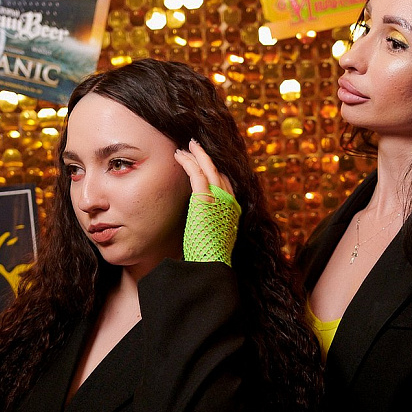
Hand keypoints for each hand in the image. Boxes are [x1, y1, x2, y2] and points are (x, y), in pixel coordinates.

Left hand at [176, 138, 240, 264]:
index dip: (214, 170)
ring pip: (208, 168)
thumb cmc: (208, 258)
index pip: (225, 183)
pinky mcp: (206, 198)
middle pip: (218, 172)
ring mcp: (220, 199)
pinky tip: (179, 155)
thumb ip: (210, 224)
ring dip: (196, 155)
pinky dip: (188, 162)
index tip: (204, 163)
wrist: (210, 264)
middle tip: (194, 146)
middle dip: (205, 158)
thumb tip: (200, 222)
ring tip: (185, 146)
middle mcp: (230, 202)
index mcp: (233, 211)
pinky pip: (197, 173)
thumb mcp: (212, 237)